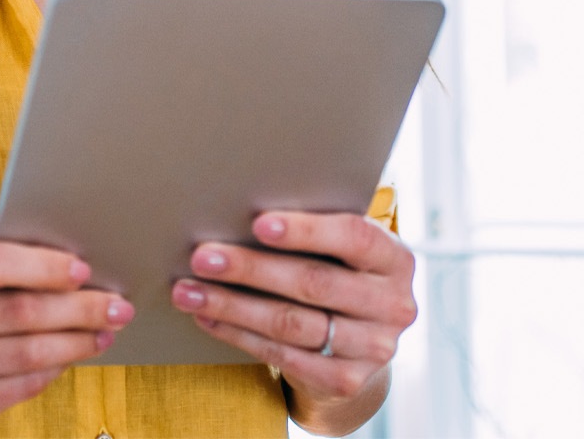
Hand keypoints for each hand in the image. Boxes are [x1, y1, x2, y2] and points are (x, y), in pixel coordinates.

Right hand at [0, 206, 134, 428]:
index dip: (42, 266)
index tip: (83, 269)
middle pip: (17, 312)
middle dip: (77, 309)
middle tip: (117, 306)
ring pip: (25, 354)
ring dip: (75, 342)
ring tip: (106, 331)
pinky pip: (19, 386)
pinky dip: (55, 369)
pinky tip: (75, 354)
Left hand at [170, 211, 415, 433]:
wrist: (359, 339)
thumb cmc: (338, 267)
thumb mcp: (341, 245)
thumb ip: (313, 224)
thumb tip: (240, 203)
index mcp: (394, 258)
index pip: (354, 236)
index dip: (306, 230)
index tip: (258, 223)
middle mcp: (393, 305)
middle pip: (313, 283)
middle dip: (250, 268)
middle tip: (202, 257)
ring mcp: (373, 348)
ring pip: (291, 323)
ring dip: (232, 306)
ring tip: (189, 291)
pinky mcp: (346, 380)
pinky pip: (284, 356)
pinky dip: (240, 335)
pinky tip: (209, 319)